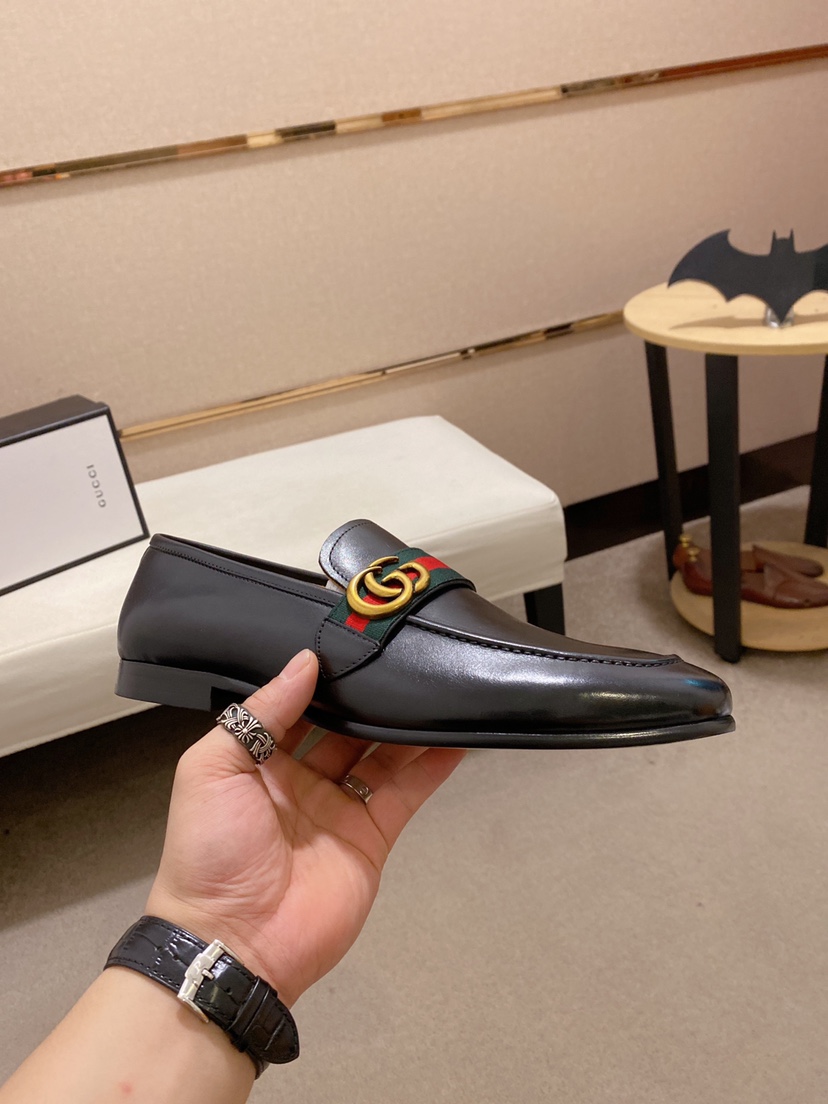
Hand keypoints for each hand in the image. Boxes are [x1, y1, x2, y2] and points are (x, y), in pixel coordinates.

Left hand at [146, 650, 465, 1006]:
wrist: (234, 942)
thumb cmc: (208, 854)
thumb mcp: (211, 768)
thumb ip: (260, 712)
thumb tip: (304, 662)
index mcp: (257, 760)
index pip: (296, 706)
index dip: (321, 678)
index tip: (351, 643)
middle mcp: (302, 779)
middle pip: (344, 726)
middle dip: (368, 696)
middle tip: (398, 657)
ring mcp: (339, 808)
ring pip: (381, 753)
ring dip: (405, 723)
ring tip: (434, 685)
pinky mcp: (372, 836)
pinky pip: (406, 791)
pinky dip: (431, 764)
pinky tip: (453, 735)